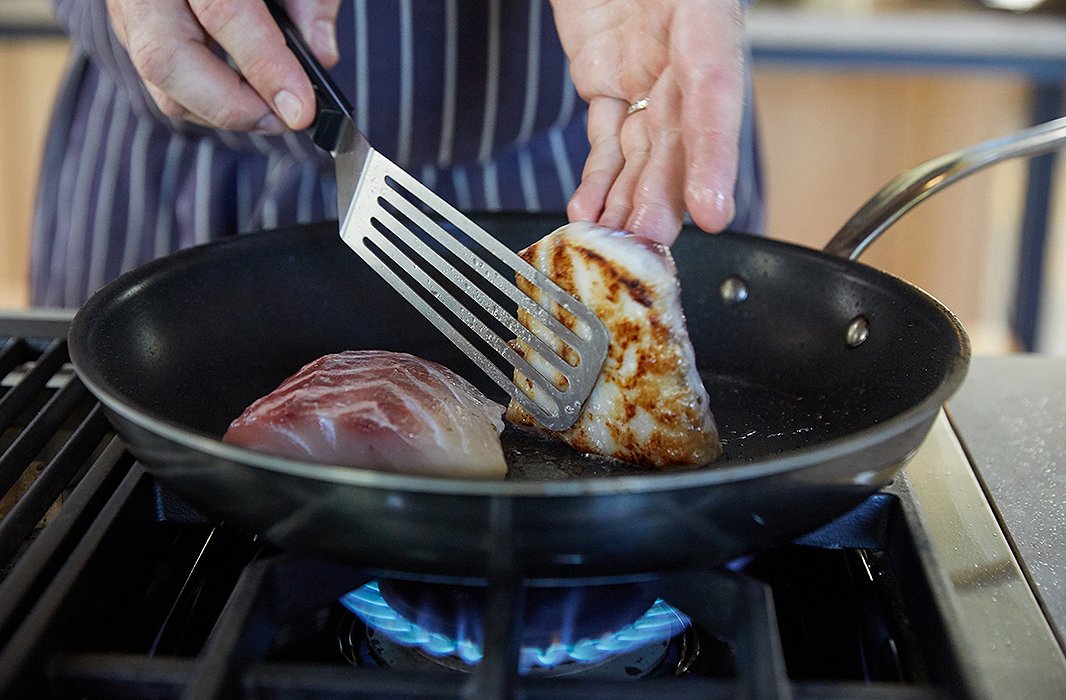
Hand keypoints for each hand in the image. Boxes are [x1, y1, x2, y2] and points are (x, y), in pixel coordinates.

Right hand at [105, 0, 339, 132]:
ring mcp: (126, 6)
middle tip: (283, 118)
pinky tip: (244, 95)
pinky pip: (160, 83)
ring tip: (270, 109)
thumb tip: (320, 54)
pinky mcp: (128, 28)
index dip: (266, 66)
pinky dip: (206, 101)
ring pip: (159, 82)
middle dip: (232, 105)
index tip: (300, 107)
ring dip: (220, 111)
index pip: (223, 12)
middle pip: (166, 59)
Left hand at [550, 0, 744, 243]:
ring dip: (628, 203)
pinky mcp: (607, 83)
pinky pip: (606, 141)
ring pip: (642, 153)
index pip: (716, 99)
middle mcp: (683, 62)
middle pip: (678, 142)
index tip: (713, 210)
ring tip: (615, 242)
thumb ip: (690, 12)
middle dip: (662, 198)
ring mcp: (645, 77)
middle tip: (647, 242)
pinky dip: (596, 180)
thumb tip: (676, 72)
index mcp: (709, 27)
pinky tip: (589, 212)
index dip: (715, 159)